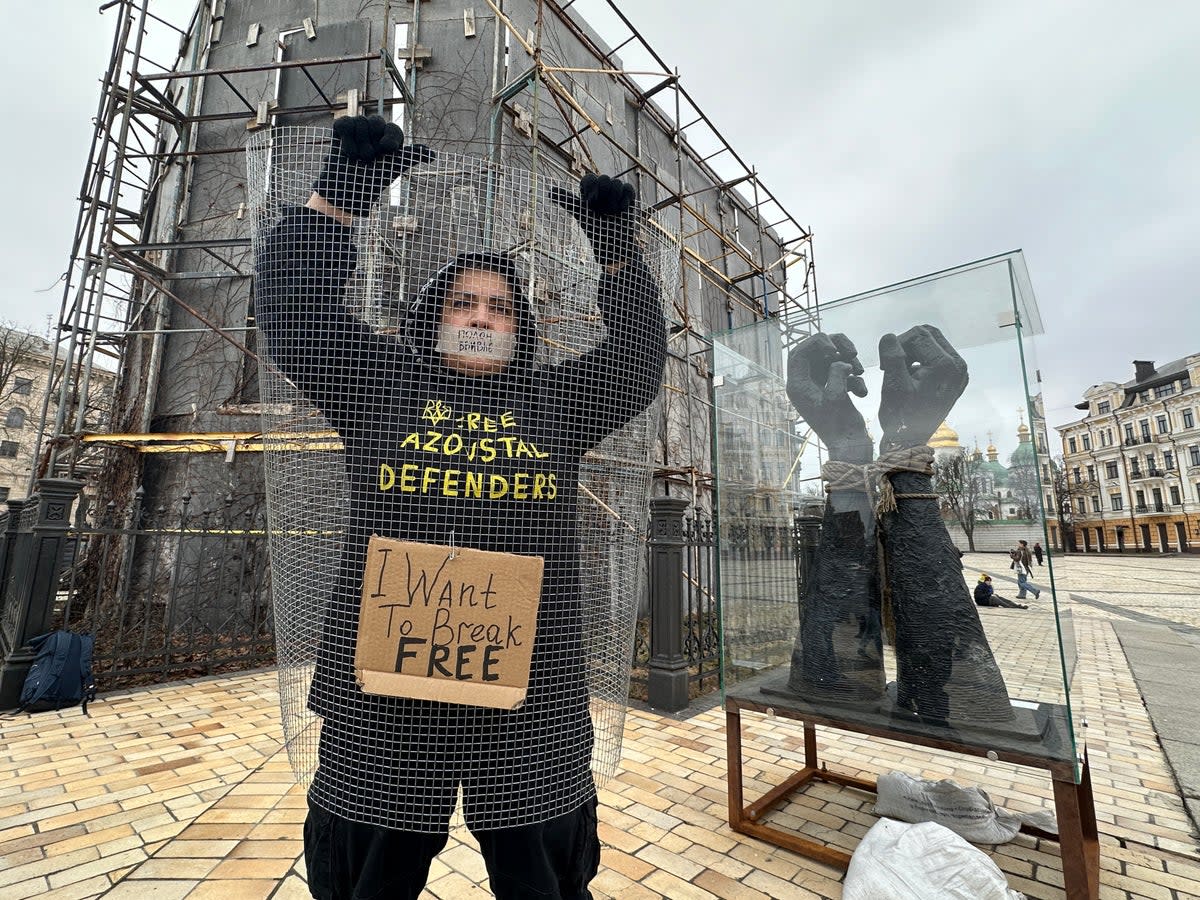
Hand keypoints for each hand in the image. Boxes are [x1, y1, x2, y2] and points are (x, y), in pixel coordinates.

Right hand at [311, 115, 434, 217]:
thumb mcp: (392, 170)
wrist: (345, 192)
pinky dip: (346, 138)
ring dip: (359, 143)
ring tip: (356, 157)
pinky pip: (346, 122)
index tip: (386, 151)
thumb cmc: (370, 183)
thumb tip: (433, 154)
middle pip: (376, 121)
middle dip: (371, 142)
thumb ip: (410, 158)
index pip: (394, 129)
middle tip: (368, 158)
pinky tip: (346, 151)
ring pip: (361, 120)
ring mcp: (358, 130)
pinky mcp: (342, 129)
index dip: (390, 139)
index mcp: (389, 142)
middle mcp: (375, 133)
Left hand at [549, 174, 640, 266]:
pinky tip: (622, 210)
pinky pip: (628, 188)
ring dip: (614, 200)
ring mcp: (615, 194)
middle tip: (603, 210)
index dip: (591, 187)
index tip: (590, 202)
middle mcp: (602, 192)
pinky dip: (626, 199)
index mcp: (589, 194)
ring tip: (613, 213)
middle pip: (604, 178)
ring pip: (616, 182)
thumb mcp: (581, 215)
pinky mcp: (628, 199)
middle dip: (604, 196)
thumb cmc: (596, 233)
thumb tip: (550, 191)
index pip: (589, 179)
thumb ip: (568, 202)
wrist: (614, 247)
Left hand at [786, 333, 871, 462]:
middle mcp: (805, 384)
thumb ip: (836, 373)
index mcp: (797, 386)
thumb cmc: (840, 427)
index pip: (799, 352)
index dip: (816, 343)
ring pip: (831, 358)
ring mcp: (819, 385)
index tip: (834, 349)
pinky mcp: (832, 388)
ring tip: (861, 371)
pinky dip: (854, 376)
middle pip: (814, 350)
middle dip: (835, 347)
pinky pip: (842, 371)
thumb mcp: (836, 398)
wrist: (851, 447)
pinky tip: (861, 392)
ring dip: (848, 360)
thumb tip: (841, 361)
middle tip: (852, 353)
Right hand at [878, 324, 967, 451]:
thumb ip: (892, 356)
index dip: (897, 344)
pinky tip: (910, 378)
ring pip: (932, 343)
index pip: (918, 334)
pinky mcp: (954, 379)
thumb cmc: (901, 417)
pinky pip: (937, 357)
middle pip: (929, 334)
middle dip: (906, 345)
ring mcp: (958, 373)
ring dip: (912, 352)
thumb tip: (889, 336)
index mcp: (946, 365)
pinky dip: (920, 361)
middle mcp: (958, 366)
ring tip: (900, 371)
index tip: (884, 365)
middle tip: (891, 364)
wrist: (911, 441)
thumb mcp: (893, 384)